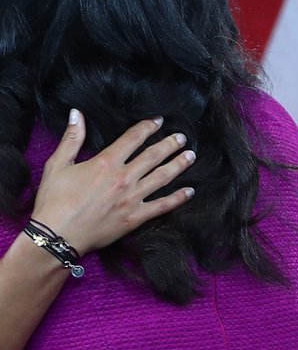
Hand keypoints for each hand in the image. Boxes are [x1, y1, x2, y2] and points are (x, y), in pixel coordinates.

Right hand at [31, 110, 196, 254]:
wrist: (57, 235)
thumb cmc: (54, 201)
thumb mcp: (58, 164)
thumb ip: (72, 138)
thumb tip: (77, 113)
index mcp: (106, 162)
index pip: (133, 138)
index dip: (148, 127)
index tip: (159, 121)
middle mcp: (124, 178)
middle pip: (154, 155)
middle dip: (170, 144)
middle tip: (182, 137)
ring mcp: (133, 198)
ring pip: (163, 177)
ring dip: (179, 165)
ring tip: (191, 156)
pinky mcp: (136, 217)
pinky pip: (163, 205)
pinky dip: (179, 198)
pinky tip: (190, 191)